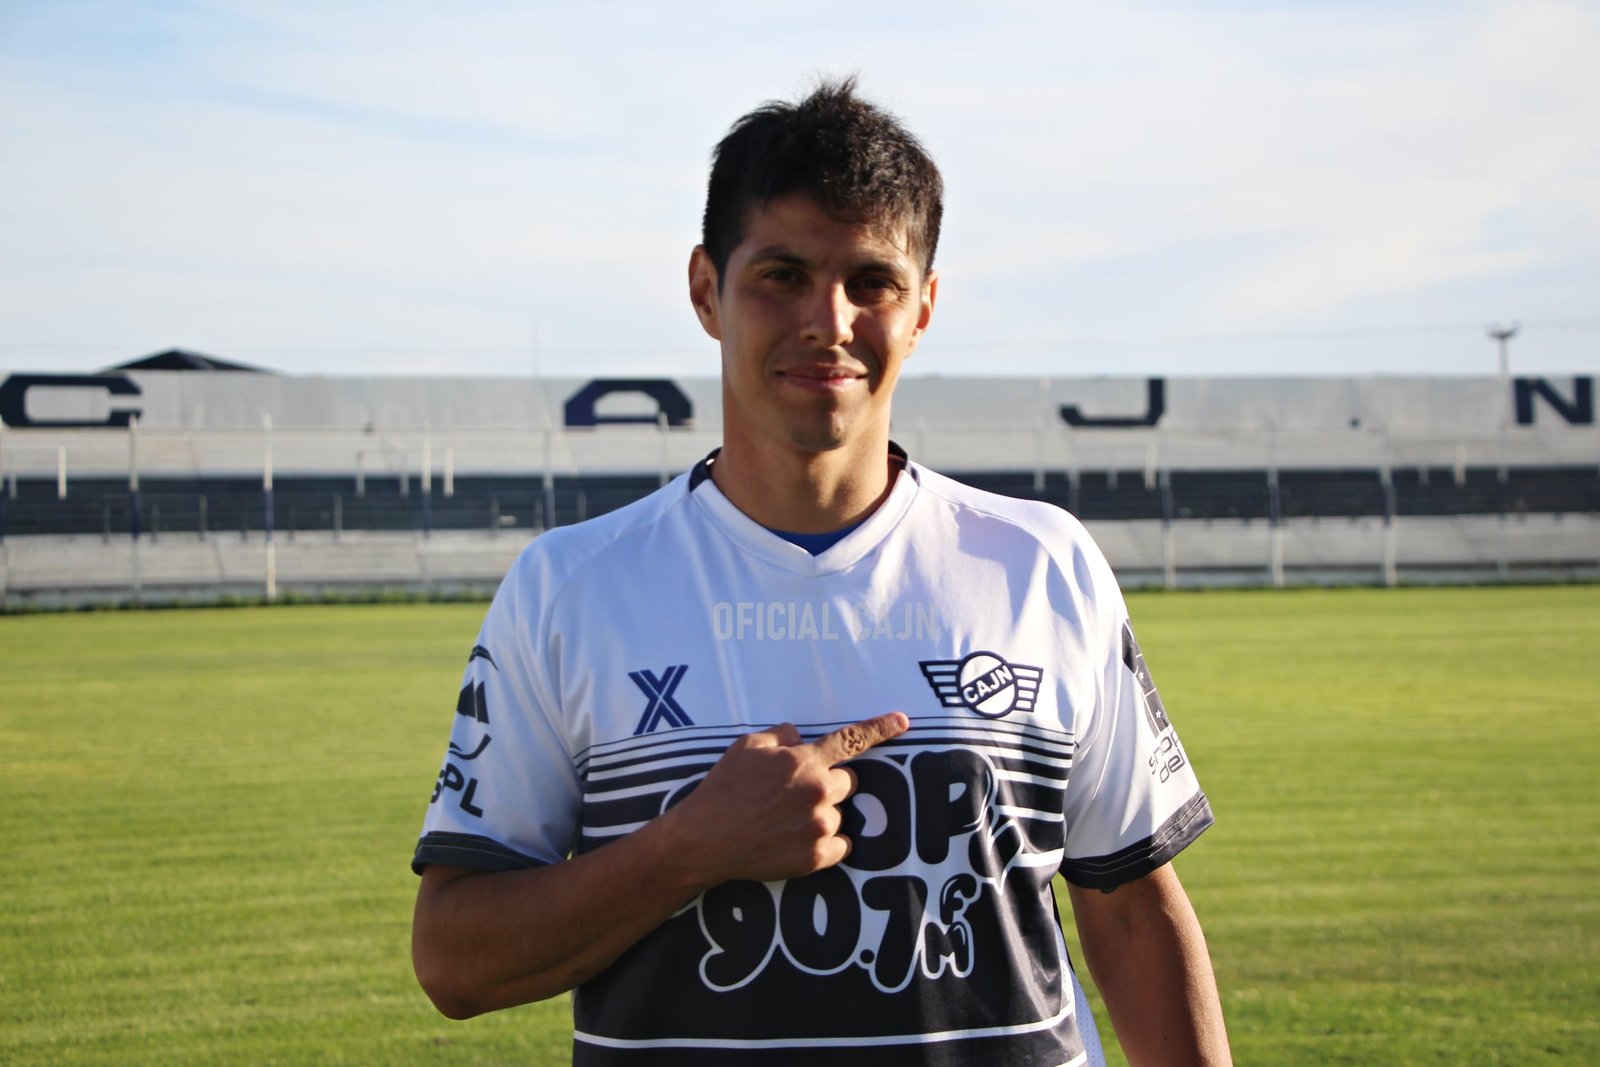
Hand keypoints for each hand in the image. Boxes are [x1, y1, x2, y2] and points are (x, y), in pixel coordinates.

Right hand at [664, 712, 908, 888]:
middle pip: (847, 782)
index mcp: (805, 762)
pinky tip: (796, 840)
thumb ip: (782, 737)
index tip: (904, 721)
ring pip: (839, 814)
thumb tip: (801, 739)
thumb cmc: (723, 788)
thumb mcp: (747, 746)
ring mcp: (820, 826)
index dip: (880, 728)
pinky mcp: (817, 858)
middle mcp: (819, 792)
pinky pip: (841, 845)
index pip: (850, 740)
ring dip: (821, 814)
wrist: (705, 839)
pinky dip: (825, 843)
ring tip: (783, 821)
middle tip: (794, 794)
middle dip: (828, 783)